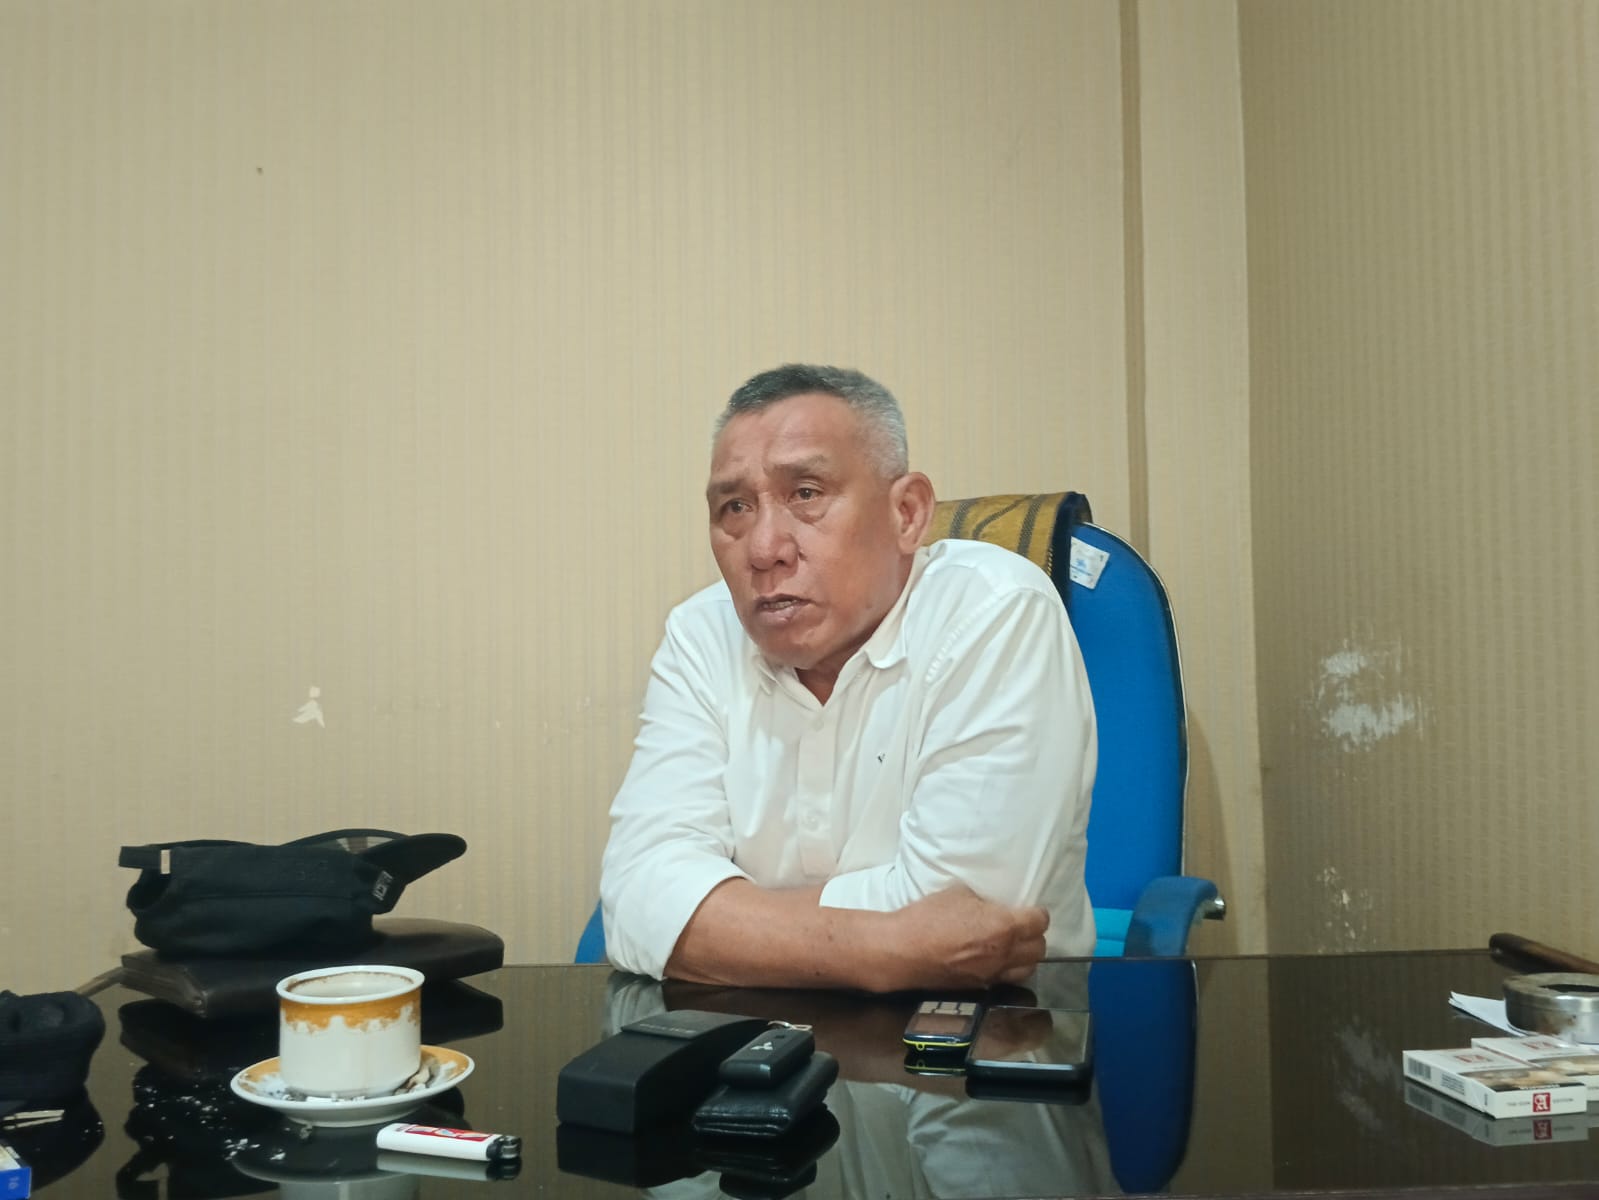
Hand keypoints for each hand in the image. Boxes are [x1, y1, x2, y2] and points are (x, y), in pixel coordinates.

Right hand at [878, 885, 1048, 991]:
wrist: (902, 952)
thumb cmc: (928, 917)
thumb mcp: (959, 894)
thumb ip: (983, 902)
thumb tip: (991, 908)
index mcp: (1003, 927)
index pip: (1040, 922)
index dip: (1037, 913)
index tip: (1030, 909)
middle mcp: (1005, 954)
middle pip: (1040, 948)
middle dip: (1035, 935)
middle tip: (1022, 926)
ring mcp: (993, 975)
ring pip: (1028, 969)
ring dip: (1026, 956)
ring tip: (1013, 946)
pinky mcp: (980, 988)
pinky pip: (1006, 979)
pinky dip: (1007, 969)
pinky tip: (994, 960)